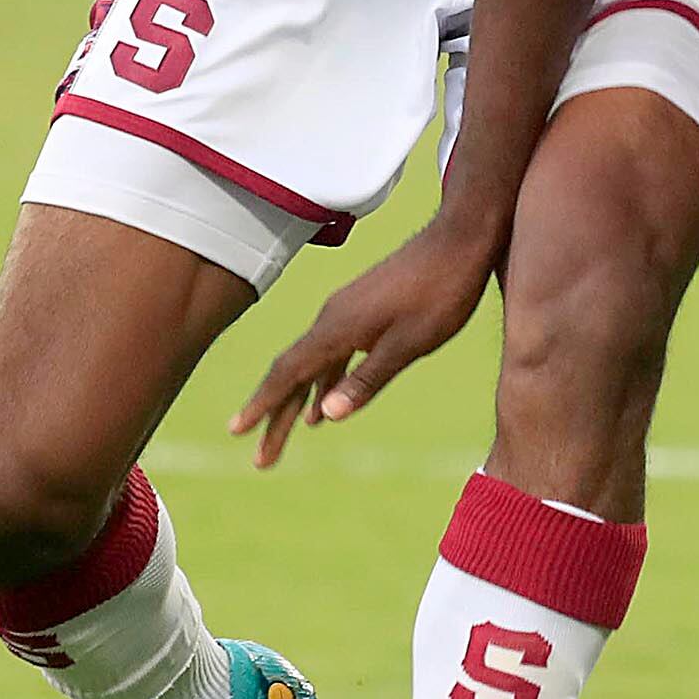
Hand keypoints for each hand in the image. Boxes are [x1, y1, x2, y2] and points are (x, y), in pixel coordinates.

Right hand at [233, 223, 495, 467]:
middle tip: (261, 460)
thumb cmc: (442, 291)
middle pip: (293, 374)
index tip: (237, 432)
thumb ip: (368, 379)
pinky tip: (322, 405)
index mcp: (338, 328)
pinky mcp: (363, 311)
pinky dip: (323, 382)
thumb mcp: (410, 343)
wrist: (461, 238)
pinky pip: (331, 354)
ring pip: (312, 365)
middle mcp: (333, 319)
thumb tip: (326, 416)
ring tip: (283, 437)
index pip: (289, 373)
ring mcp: (347, 313)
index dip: (262, 405)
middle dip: (275, 417)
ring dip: (298, 403)